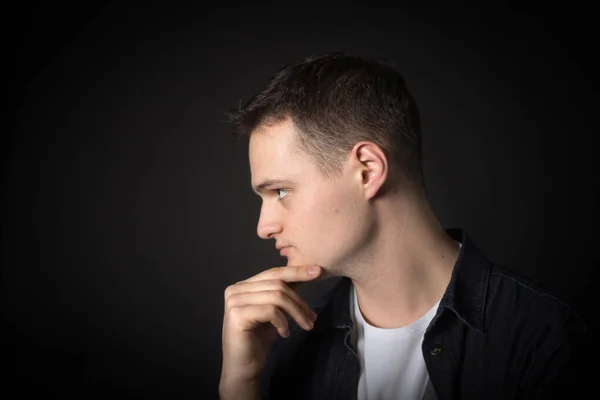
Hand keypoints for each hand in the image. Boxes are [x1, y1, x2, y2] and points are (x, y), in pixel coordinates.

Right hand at [220, 265, 321, 384]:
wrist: (243, 368)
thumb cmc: (258, 340)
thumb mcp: (276, 312)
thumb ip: (284, 294)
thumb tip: (306, 273)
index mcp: (243, 285)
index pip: (274, 273)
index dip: (296, 271)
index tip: (317, 271)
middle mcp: (236, 289)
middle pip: (277, 284)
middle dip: (299, 300)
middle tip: (312, 317)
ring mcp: (235, 301)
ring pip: (276, 296)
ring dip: (296, 312)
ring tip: (305, 325)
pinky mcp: (237, 314)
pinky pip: (270, 310)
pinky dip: (283, 322)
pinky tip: (284, 333)